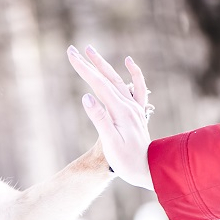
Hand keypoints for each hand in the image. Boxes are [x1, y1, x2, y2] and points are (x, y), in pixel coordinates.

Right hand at [67, 45, 154, 190]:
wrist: (148, 170)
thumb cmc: (127, 161)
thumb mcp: (110, 143)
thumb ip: (99, 119)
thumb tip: (86, 97)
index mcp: (120, 111)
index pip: (98, 84)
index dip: (84, 69)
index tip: (71, 55)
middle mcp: (129, 105)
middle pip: (107, 78)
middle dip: (89, 63)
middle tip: (73, 50)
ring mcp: (135, 108)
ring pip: (118, 80)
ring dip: (104, 65)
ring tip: (91, 51)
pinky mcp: (137, 112)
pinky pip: (137, 88)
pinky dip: (134, 73)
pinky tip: (128, 62)